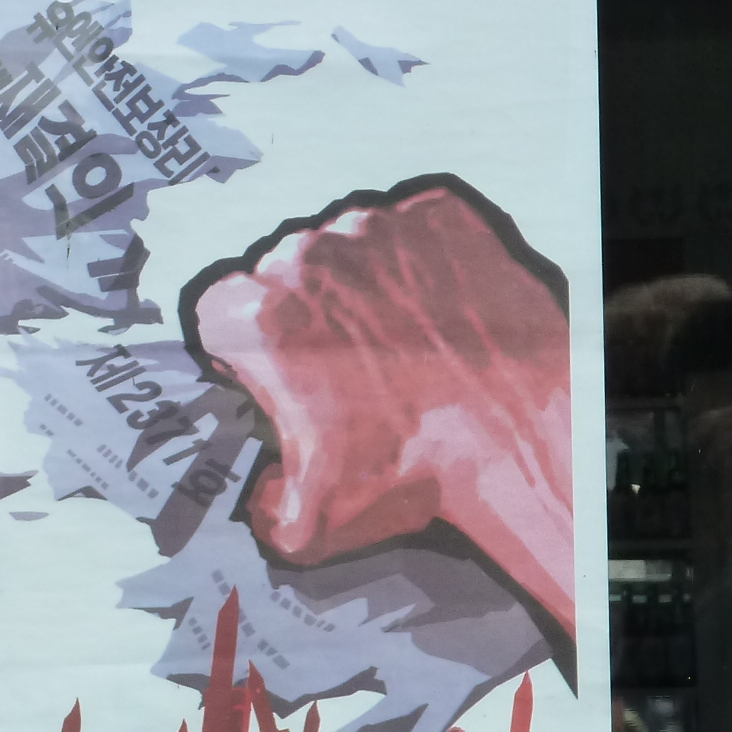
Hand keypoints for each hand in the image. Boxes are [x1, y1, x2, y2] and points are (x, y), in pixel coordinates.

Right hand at [186, 177, 575, 644]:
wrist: (511, 425)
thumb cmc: (409, 464)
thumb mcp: (317, 516)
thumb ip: (271, 512)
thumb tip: (265, 497)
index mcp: (261, 319)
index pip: (220, 310)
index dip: (242, 340)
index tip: (273, 361)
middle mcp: (308, 256)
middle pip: (282, 270)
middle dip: (302, 306)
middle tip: (342, 354)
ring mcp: (375, 228)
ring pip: (345, 242)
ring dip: (358, 276)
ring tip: (396, 328)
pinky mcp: (435, 216)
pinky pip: (410, 226)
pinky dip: (418, 256)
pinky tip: (435, 305)